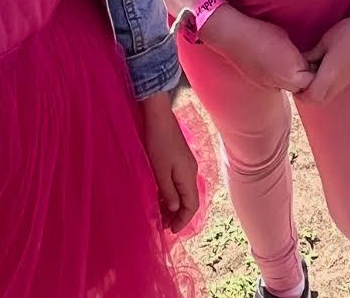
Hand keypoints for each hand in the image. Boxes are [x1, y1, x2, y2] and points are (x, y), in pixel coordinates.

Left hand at [141, 92, 199, 232]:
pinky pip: (178, 182)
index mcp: (188, 176)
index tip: (171, 231)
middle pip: (189, 200)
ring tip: (158, 213)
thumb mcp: (160, 171)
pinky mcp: (180, 159)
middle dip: (177, 215)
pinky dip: (171, 193)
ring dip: (172, 204)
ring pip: (183, 191)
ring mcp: (186, 165)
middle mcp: (191, 172)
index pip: (191, 205)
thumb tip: (173, 208)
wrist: (159, 117)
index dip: (183, 221)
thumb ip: (168, 192)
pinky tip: (159, 196)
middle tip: (162, 225)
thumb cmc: (158, 143)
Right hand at [200, 5, 314, 92]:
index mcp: (293, 70)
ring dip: (294, 80)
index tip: (313, 58)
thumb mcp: (287, 39)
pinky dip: (280, 79)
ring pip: (290, 89)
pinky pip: (277, 86)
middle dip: (307, 78)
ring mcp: (271, 85)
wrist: (235, 36)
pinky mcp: (261, 85)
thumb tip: (305, 60)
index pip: (314, 77)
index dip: (315, 68)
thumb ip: (297, 55)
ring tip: (289, 64)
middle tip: (305, 63)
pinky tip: (275, 66)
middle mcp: (283, 83)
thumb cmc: (262, 31)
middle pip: (304, 88)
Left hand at [297, 12, 349, 104]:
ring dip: (317, 89)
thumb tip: (300, 63)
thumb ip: (311, 55)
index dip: (299, 92)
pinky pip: (335, 88)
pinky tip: (323, 67)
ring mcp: (347, 80)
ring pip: (327, 95)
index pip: (311, 97)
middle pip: (318, 101)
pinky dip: (326, 84)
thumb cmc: (347, 33)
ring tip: (311, 71)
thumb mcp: (325, 42)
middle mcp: (339, 82)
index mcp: (329, 76)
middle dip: (306, 94)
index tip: (293, 79)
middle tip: (299, 78)